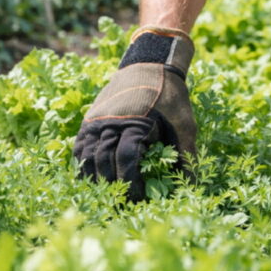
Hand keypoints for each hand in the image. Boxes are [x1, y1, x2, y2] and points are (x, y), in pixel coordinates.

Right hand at [73, 27, 196, 200]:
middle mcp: (111, 121)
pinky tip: (91, 179)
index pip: (127, 161)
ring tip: (105, 197)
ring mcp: (97, 119)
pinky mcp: (90, 119)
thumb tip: (190, 186)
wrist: (150, 63)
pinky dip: (83, 165)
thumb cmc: (171, 95)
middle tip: (122, 206)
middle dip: (113, 188)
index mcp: (135, 122)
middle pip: (104, 162)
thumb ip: (186, 154)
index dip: (132, 184)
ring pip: (87, 157)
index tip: (139, 201)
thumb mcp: (185, 122)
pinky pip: (80, 146)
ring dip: (95, 180)